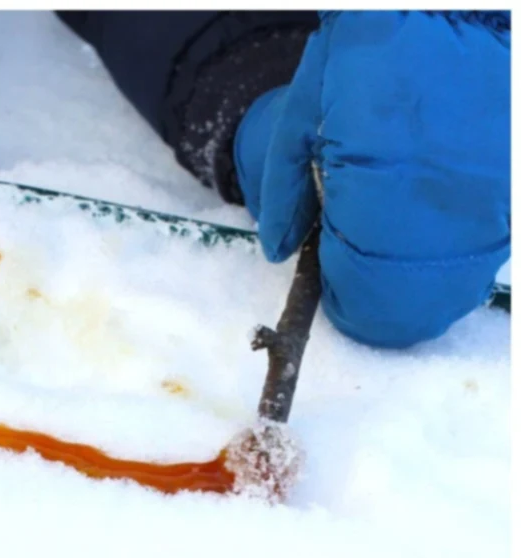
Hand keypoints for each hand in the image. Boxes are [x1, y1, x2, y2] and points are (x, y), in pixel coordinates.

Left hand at [234, 12, 509, 347]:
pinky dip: (457, 257)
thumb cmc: (369, 50)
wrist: (454, 6)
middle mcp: (441, 191)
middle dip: (380, 306)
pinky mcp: (515, 186)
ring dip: (422, 288)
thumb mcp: (307, 109)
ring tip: (391, 267)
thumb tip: (281, 252)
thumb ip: (286, 186)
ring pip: (457, 280)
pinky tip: (432, 238)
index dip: (346, 300)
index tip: (333, 297)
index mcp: (376, 173)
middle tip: (356, 295)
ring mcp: (490, 192)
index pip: (360, 275)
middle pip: (414, 295)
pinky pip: (488, 246)